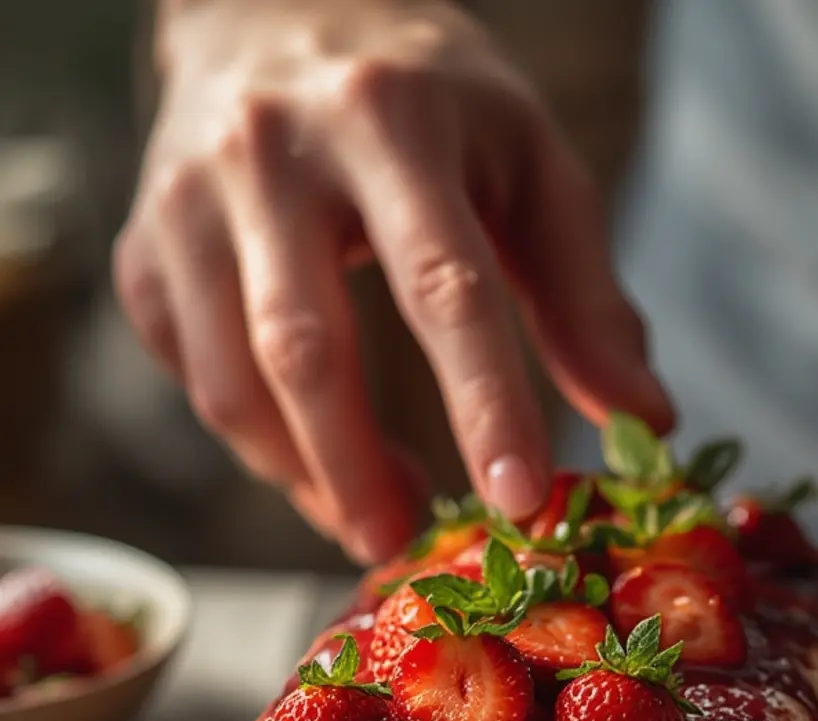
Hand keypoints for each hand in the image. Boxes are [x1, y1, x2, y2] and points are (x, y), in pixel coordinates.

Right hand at [115, 0, 672, 562]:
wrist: (270, 9)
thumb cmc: (426, 100)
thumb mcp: (527, 164)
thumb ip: (584, 295)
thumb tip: (648, 420)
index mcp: (390, 120)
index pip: (442, 283)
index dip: (483, 402)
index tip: (520, 502)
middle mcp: (269, 152)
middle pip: (305, 348)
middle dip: (358, 469)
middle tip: (404, 545)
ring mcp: (187, 201)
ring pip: (230, 381)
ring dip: (302, 475)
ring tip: (367, 514)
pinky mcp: (143, 248)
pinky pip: (191, 377)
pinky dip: (256, 442)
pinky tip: (311, 457)